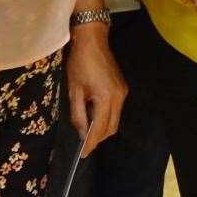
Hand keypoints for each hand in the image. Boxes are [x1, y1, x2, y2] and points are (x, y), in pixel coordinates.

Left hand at [65, 24, 126, 158]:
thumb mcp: (74, 90)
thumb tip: (82, 133)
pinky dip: (105, 116)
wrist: (93, 41)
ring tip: (86, 126)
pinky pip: (115, 110)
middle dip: (98, 138)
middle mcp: (119, 97)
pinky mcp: (122, 88)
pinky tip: (93, 112)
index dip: (91, 143)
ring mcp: (123, 92)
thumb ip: (78, 114)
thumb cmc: (79, 64)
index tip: (82, 155)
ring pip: (115, 120)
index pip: (100, 128)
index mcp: (106, 97)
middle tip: (83, 143)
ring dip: (102, 127)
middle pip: (111, 128)